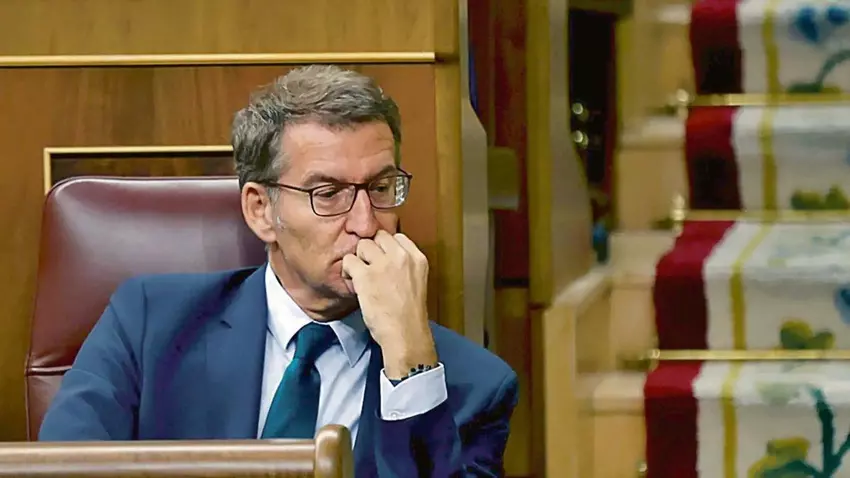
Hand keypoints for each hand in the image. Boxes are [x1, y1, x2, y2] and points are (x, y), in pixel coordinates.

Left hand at [341, 230, 436, 378]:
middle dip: (372, 250)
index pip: (396, 237)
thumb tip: (386, 258)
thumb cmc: (409, 315)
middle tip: (369, 267)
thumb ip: (404, 266)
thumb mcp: (416, 281)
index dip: (386, 247)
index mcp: (417, 258)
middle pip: (379, 236)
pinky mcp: (366, 276)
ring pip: (363, 245)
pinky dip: (347, 270)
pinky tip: (353, 282)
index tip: (382, 259)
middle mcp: (401, 257)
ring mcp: (383, 265)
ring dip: (359, 259)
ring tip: (360, 275)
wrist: (405, 334)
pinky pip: (349, 260)